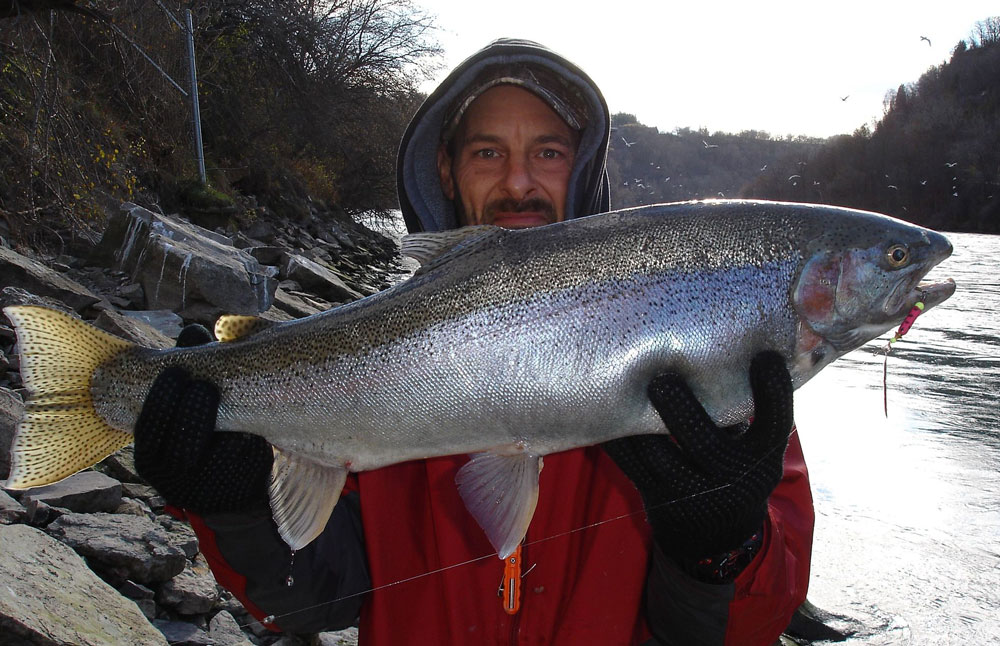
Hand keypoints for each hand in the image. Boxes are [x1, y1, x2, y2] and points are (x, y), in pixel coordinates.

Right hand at [133, 324, 272, 513]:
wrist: (228, 492)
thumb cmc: (201, 436)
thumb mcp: (184, 411)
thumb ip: (188, 374)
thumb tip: (194, 332)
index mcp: (151, 457)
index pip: (149, 427)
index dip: (161, 399)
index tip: (178, 372)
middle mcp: (173, 478)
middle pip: (182, 444)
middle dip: (194, 411)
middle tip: (205, 386)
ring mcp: (207, 488)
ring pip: (219, 453)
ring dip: (228, 423)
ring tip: (233, 401)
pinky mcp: (238, 488)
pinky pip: (247, 457)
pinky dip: (251, 437)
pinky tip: (254, 424)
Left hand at [603, 351, 793, 567]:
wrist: (716, 537)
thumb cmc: (735, 469)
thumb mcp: (755, 450)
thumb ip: (744, 409)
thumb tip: (733, 343)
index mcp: (760, 459)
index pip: (775, 423)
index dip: (773, 391)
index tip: (765, 357)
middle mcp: (730, 477)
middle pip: (705, 443)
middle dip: (682, 412)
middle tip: (662, 380)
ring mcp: (691, 492)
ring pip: (659, 457)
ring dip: (639, 425)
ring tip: (624, 390)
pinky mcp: (656, 496)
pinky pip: (630, 464)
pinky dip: (615, 438)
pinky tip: (602, 411)